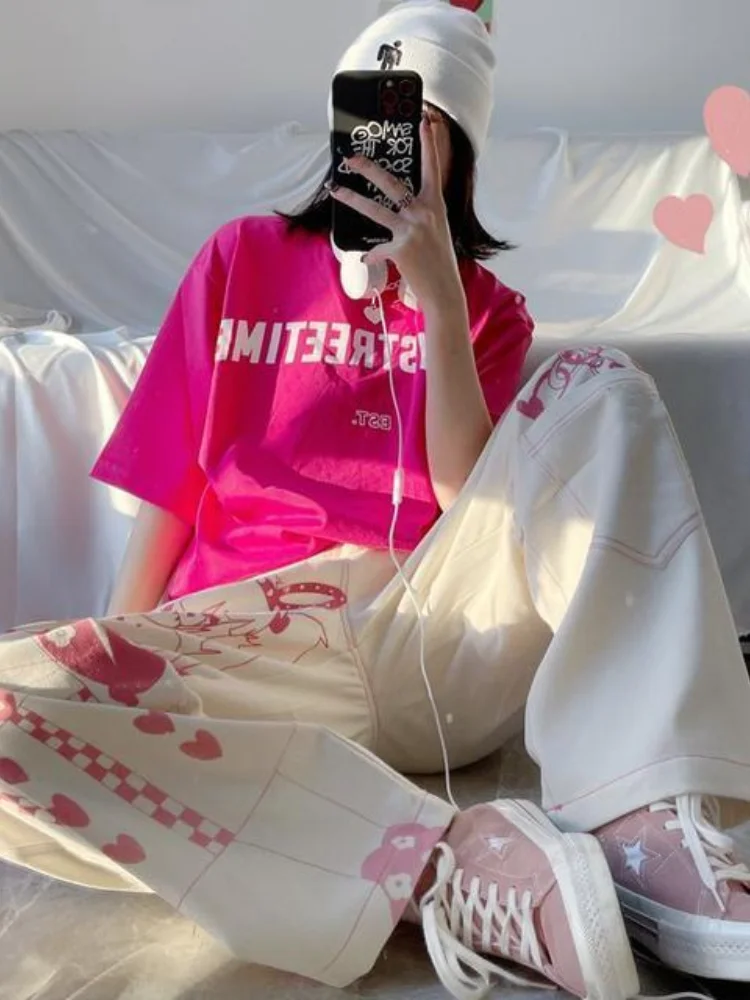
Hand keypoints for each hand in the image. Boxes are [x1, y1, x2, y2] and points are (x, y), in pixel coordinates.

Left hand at [328, 116, 462, 308]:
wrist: (444, 290)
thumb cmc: (439, 261)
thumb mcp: (436, 230)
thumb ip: (420, 215)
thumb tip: (398, 208)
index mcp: (436, 204)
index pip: (431, 167)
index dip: (427, 144)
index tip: (422, 121)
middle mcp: (424, 213)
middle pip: (391, 183)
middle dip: (368, 168)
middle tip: (351, 158)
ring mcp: (412, 230)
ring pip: (375, 209)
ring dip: (352, 198)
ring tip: (335, 189)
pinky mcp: (400, 248)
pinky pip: (376, 249)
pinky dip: (371, 255)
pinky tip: (367, 259)